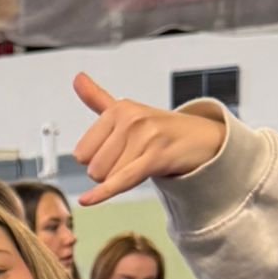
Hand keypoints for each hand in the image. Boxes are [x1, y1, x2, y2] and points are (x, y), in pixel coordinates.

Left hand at [72, 73, 226, 206]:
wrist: (200, 139)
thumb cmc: (158, 129)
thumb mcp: (126, 112)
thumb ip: (98, 98)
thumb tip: (77, 78)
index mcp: (118, 109)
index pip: (82, 152)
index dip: (98, 160)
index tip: (117, 152)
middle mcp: (130, 119)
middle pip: (94, 169)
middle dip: (111, 173)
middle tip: (133, 160)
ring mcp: (144, 136)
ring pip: (108, 177)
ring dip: (124, 180)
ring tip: (143, 164)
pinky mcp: (156, 155)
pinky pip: (123, 179)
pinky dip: (104, 193)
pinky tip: (87, 200)